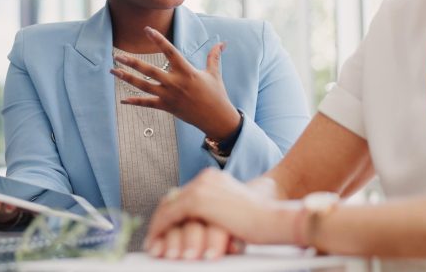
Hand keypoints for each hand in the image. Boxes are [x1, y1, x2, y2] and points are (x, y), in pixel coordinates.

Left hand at [110, 26, 240, 139]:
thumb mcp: (215, 74)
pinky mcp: (167, 107)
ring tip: (114, 71)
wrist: (216, 118)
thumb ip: (214, 57)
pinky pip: (148, 103)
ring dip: (127, 78)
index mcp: (187, 71)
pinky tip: (123, 99)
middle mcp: (175, 82)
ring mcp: (169, 96)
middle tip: (117, 56)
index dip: (158, 40)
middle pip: (149, 70)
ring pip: (144, 86)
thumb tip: (222, 43)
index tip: (146, 30)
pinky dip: (135, 101)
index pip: (170, 51)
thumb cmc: (216, 94)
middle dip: (132, 63)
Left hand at [144, 169, 295, 258]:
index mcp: (213, 179)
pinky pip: (169, 216)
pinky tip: (158, 244)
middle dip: (160, 222)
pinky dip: (160, 231)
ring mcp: (200, 188)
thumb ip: (213, 213)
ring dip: (159, 229)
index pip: (182, 195)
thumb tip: (197, 226)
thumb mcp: (230, 213)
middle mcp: (205, 179)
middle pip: (172, 199)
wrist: (272, 219)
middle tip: (153, 241)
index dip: (170, 213)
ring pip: (168, 208)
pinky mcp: (198, 201)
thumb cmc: (259, 220)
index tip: (163, 231)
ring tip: (154, 247)